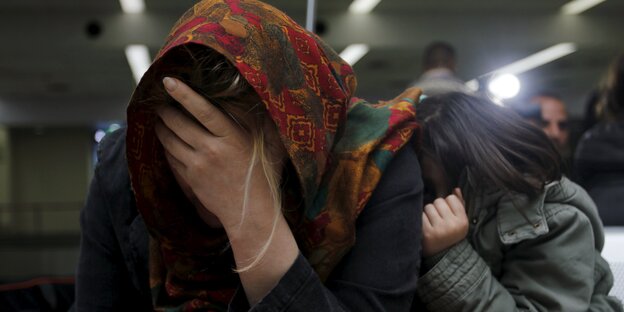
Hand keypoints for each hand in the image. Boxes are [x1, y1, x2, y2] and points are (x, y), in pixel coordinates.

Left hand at [154, 77, 280, 230]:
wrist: (250, 212)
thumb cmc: (262, 175)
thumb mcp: (266, 145)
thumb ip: (257, 121)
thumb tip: (250, 98)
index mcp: (233, 138)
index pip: (204, 110)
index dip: (184, 94)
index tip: (168, 81)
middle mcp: (213, 150)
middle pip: (179, 123)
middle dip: (165, 110)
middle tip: (160, 101)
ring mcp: (198, 166)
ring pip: (170, 140)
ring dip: (161, 126)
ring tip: (159, 118)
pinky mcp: (190, 179)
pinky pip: (171, 157)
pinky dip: (166, 146)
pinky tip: (167, 140)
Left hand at [422, 188, 467, 256]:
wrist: (443, 256)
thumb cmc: (452, 235)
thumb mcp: (460, 222)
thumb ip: (459, 204)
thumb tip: (455, 189)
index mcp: (462, 221)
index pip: (451, 198)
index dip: (447, 204)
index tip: (447, 213)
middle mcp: (452, 225)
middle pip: (438, 201)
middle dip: (437, 208)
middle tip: (438, 219)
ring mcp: (439, 229)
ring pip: (428, 207)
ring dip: (428, 213)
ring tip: (432, 223)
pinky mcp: (426, 233)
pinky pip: (421, 215)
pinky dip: (421, 219)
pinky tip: (426, 227)